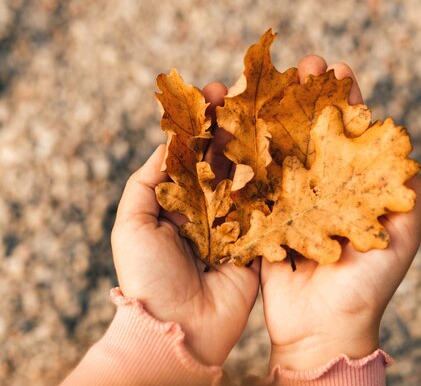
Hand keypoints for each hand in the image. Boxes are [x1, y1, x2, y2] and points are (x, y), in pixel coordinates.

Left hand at [111, 82, 260, 366]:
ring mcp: (237, 223)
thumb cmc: (147, 276)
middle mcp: (210, 208)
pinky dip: (278, 180)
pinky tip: (289, 149)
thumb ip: (147, 181)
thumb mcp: (131, 224)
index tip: (212, 90)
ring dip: (258, 144)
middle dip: (234, 124)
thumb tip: (168, 142)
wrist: (177, 329)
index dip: (202, 122)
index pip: (192, 152)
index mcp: (178, 202)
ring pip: (249, 177)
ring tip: (271, 109)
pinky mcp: (260, 242)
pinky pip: (270, 207)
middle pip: (224, 158)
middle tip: (248, 90)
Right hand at [261, 56, 420, 369]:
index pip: (348, 132)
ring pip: (275, 147)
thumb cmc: (368, 286)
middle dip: (304, 95)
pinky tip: (230, 120)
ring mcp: (285, 199)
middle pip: (308, 130)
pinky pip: (245, 179)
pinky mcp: (257, 216)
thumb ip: (409, 195)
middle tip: (302, 64)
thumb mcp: (400, 238)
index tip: (338, 69)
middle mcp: (317, 186)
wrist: (323, 329)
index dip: (345, 99)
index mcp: (350, 186)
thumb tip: (407, 147)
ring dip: (267, 112)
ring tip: (259, 82)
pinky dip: (237, 150)